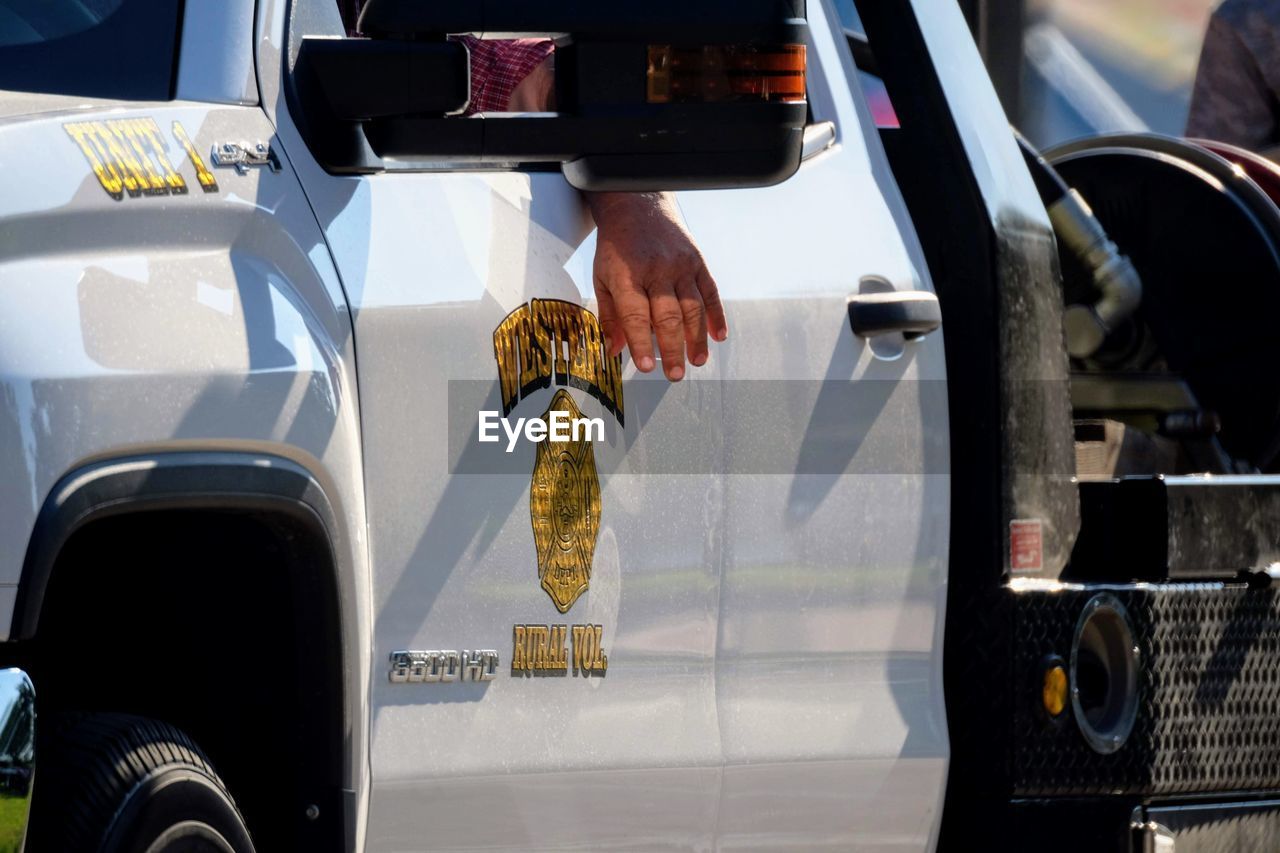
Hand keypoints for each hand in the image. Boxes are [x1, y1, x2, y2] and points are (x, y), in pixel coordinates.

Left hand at [586, 192, 727, 381]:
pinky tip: (719, 336)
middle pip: (668, 316)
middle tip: (674, 374)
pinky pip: (710, 292)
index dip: (641, 343)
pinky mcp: (697, 261)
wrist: (638, 205)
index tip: (646, 367)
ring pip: (693, 307)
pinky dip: (717, 316)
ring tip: (697, 361)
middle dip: (673, 349)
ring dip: (697, 338)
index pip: (635, 316)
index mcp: (627, 275)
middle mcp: (656, 270)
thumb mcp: (603, 278)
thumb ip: (610, 315)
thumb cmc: (617, 248)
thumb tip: (614, 350)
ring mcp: (680, 265)